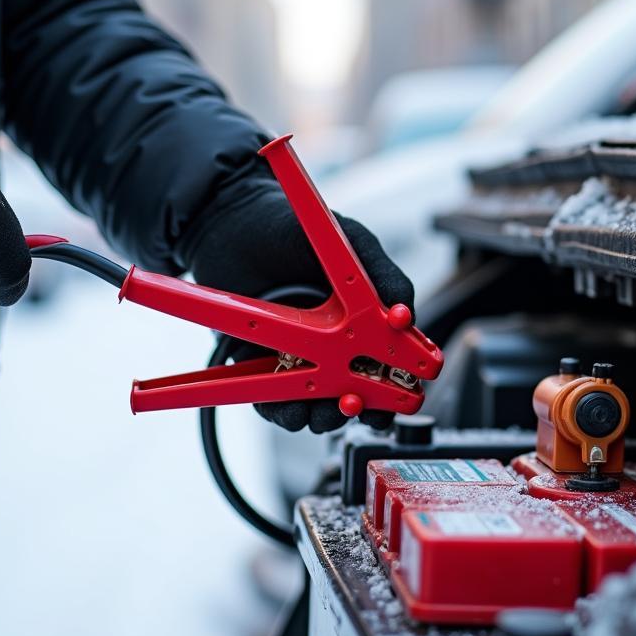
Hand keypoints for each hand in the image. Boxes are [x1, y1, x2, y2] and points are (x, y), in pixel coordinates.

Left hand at [183, 183, 414, 432]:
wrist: (229, 219)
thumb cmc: (290, 227)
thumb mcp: (352, 243)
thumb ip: (384, 277)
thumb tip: (407, 317)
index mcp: (358, 320)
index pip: (385, 362)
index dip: (395, 385)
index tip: (401, 396)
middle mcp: (328, 343)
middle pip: (352, 390)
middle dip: (361, 409)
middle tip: (359, 406)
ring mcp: (292, 355)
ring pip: (315, 402)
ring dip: (323, 416)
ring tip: (325, 412)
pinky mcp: (254, 363)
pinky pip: (271, 399)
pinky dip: (283, 411)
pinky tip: (292, 409)